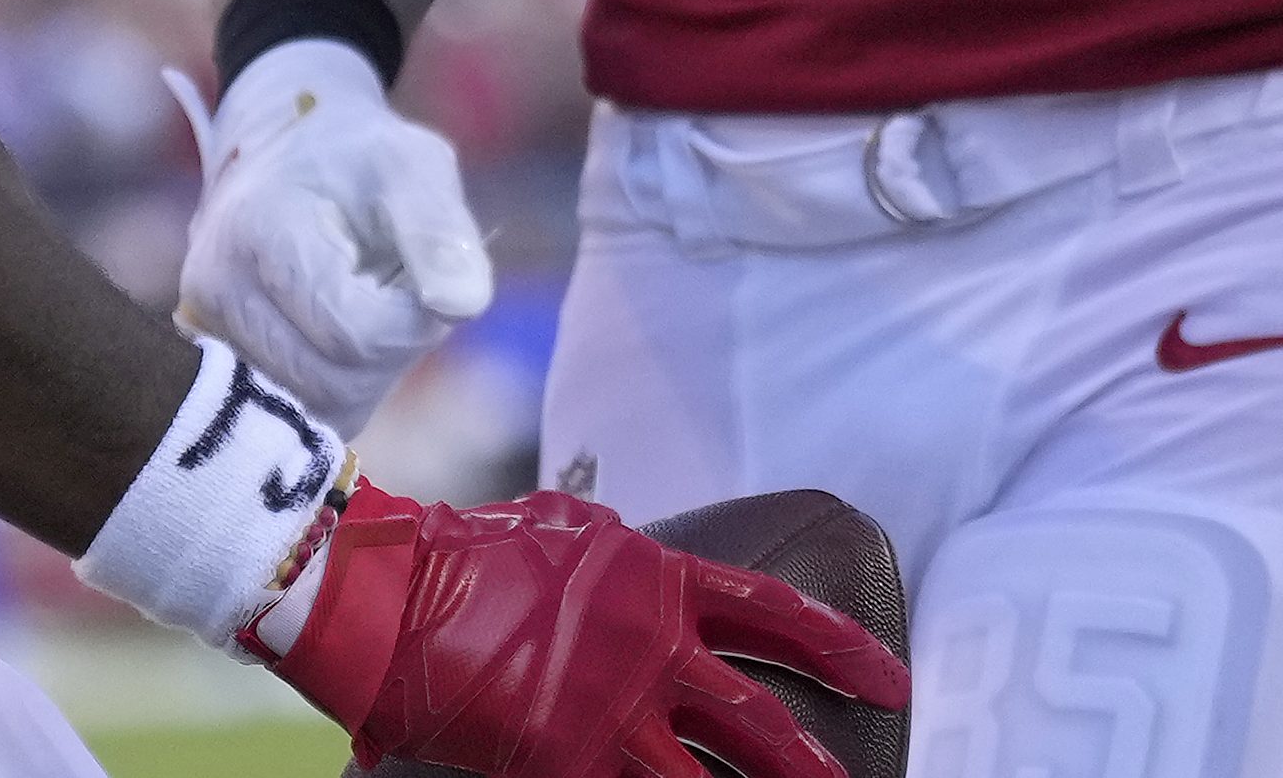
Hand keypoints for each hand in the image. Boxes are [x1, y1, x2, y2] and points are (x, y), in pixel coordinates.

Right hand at [178, 41, 496, 434]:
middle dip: (392, 351)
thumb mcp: (413, 166)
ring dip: (369, 373)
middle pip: (333, 381)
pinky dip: (341, 387)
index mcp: (258, 230)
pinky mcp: (219, 365)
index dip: (413, 322)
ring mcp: (209, 334)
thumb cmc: (360, 159)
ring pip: (318, 407)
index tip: (423, 278)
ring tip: (371, 306)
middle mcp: (215, 291)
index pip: (355, 332)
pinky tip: (345, 335)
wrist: (288, 157)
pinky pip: (299, 414)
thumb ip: (440, 231)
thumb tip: (463, 305)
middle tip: (401, 292)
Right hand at [260, 486, 905, 777]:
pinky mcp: (567, 760)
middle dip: (813, 759)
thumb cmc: (465, 550)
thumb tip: (628, 547)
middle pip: (758, 715)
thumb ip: (610, 547)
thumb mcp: (559, 526)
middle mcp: (650, 644)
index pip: (775, 616)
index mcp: (657, 579)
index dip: (842, 649)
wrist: (393, 590)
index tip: (889, 677)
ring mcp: (612, 708)